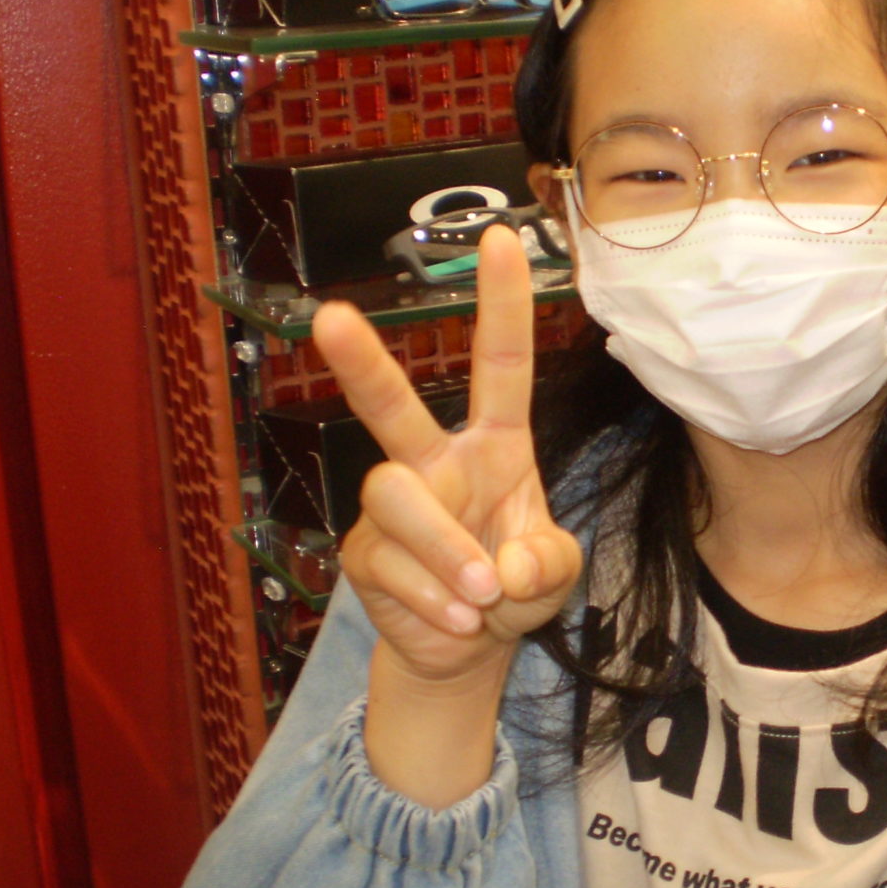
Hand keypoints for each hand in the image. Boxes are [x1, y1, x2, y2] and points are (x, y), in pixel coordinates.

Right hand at [314, 226, 583, 689]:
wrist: (465, 648)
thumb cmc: (513, 587)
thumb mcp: (555, 576)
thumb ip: (548, 565)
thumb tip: (506, 568)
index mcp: (495, 446)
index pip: (501, 365)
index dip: (502, 304)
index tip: (501, 238)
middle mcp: (435, 462)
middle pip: (392, 405)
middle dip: (362, 363)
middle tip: (331, 316)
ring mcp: (393, 507)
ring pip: (395, 497)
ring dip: (445, 552)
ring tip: (480, 598)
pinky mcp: (364, 554)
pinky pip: (392, 568)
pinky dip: (434, 603)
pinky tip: (457, 623)